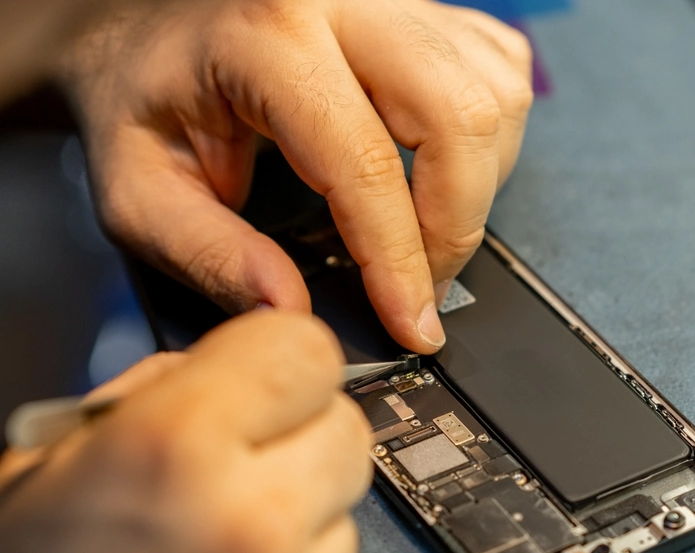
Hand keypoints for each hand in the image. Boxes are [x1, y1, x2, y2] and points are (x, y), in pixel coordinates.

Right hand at [0, 311, 371, 552]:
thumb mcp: (39, 471)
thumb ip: (145, 396)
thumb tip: (216, 368)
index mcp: (171, 451)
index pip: (306, 349)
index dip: (279, 360)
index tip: (262, 377)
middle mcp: (250, 525)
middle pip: (347, 429)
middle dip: (300, 437)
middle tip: (239, 468)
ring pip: (346, 513)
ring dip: (299, 521)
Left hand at [63, 0, 533, 352]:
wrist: (148, 25)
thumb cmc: (143, 100)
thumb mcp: (140, 192)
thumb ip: (210, 255)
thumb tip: (293, 312)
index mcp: (266, 38)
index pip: (365, 163)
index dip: (399, 260)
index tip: (412, 326)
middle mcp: (343, 0)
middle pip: (459, 116)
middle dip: (456, 224)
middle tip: (424, 284)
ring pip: (494, 95)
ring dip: (478, 183)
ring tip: (425, 229)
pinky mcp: (425, 6)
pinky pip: (501, 72)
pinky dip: (491, 138)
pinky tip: (441, 169)